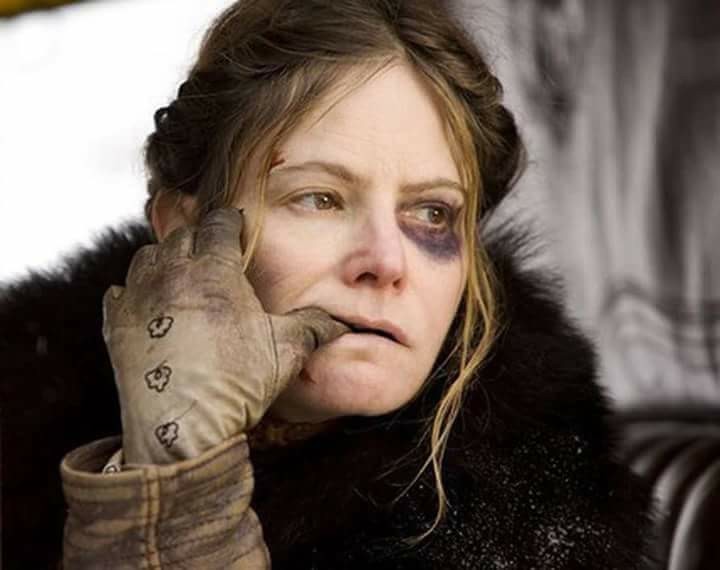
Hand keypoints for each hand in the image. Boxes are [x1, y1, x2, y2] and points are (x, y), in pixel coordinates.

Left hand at [101, 207, 349, 465]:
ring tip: (181, 276)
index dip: (230, 224)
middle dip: (199, 238)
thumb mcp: (288, 351)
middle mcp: (172, 274)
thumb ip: (315, 327)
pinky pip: (119, 292)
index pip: (219, 224)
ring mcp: (139, 298)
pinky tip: (149, 306)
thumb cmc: (237, 383)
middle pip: (182, 235)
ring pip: (147, 256)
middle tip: (213, 253)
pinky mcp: (117, 325)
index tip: (236, 230)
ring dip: (164, 259)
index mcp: (215, 270)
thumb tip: (339, 322)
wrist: (182, 429)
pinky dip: (133, 292)